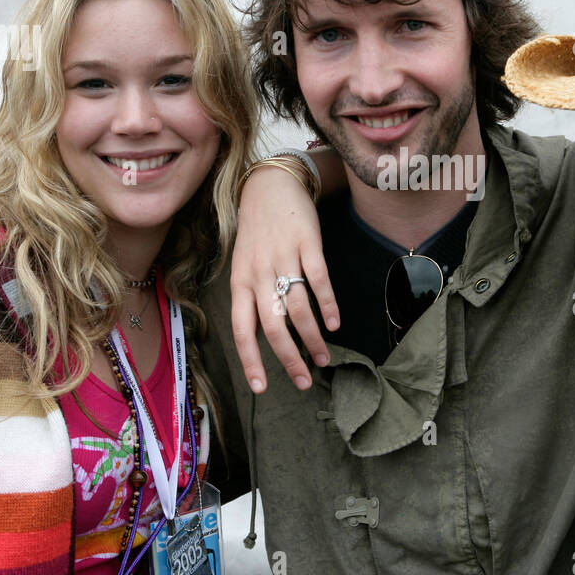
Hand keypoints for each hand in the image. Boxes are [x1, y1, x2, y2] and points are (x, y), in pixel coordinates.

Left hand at [228, 164, 337, 392]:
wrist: (270, 187)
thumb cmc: (258, 233)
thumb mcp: (245, 266)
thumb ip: (254, 299)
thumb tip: (270, 338)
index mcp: (240, 282)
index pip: (242, 329)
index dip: (251, 360)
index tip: (262, 388)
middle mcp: (258, 272)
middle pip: (273, 326)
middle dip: (288, 359)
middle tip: (304, 382)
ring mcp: (282, 257)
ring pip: (298, 308)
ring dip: (313, 338)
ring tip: (323, 358)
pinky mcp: (306, 243)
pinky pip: (318, 280)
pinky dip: (327, 305)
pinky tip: (334, 324)